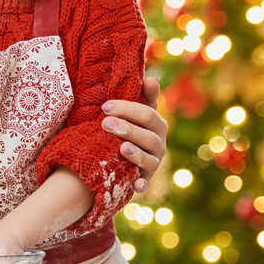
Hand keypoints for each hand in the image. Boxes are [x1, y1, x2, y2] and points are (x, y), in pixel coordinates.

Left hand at [102, 75, 167, 192]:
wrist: (121, 155)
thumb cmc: (127, 126)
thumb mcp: (132, 111)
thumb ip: (142, 96)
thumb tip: (152, 78)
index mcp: (156, 124)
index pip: (148, 113)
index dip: (128, 109)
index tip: (105, 106)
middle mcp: (158, 143)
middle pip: (148, 135)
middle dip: (128, 128)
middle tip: (104, 123)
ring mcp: (153, 162)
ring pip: (150, 159)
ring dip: (136, 153)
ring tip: (121, 147)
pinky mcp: (144, 179)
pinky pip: (146, 184)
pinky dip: (142, 185)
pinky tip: (136, 185)